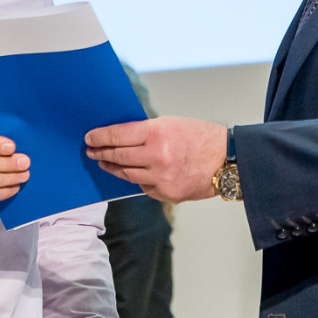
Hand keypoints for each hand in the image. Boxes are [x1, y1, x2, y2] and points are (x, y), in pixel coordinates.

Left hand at [85, 116, 226, 202]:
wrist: (227, 160)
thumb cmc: (202, 137)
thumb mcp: (172, 123)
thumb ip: (147, 130)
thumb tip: (121, 135)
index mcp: (158, 133)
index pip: (118, 135)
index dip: (100, 137)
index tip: (90, 137)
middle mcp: (157, 156)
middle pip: (118, 156)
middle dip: (101, 152)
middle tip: (91, 150)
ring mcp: (161, 178)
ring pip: (127, 173)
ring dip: (113, 167)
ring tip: (105, 162)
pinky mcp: (167, 193)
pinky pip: (144, 186)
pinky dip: (137, 179)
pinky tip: (131, 173)